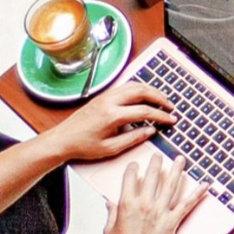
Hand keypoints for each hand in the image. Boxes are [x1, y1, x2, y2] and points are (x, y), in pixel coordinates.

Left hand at [54, 82, 175, 161]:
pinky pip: (125, 86)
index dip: (160, 115)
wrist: (63, 139)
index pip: (144, 111)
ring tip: (161, 100)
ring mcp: (105, 96)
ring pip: (133, 85)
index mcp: (112, 115)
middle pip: (141, 91)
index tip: (170, 119)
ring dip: (150, 90)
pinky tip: (145, 96)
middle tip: (170, 106)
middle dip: (159, 97)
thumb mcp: (111, 148)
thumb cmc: (82, 145)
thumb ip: (133, 138)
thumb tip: (150, 131)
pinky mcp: (102, 96)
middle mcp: (109, 101)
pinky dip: (139, 89)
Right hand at [104, 154, 206, 233]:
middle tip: (159, 155)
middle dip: (156, 163)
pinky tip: (204, 185)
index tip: (136, 165)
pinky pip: (186, 205)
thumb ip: (112, 212)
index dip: (133, 168)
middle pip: (152, 177)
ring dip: (176, 170)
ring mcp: (159, 213)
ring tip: (180, 159)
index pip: (130, 178)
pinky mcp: (171, 223)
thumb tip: (110, 202)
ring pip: (170, 186)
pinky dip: (197, 194)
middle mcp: (144, 205)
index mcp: (126, 204)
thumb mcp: (109, 228)